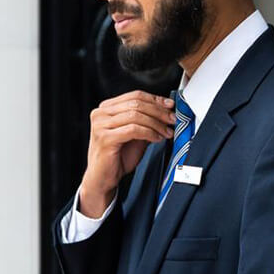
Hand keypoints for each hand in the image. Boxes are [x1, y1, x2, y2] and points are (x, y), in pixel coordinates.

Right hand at [80, 90, 175, 215]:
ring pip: (136, 115)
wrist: (103, 178)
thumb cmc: (117, 156)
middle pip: (136, 103)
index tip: (170, 105)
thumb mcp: (135, 134)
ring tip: (166, 132)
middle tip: (172, 119)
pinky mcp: (105, 138)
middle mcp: (101, 114)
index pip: (134, 95)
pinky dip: (149, 133)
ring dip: (156, 123)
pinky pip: (133, 130)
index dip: (155, 99)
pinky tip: (156, 138)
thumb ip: (146, 121)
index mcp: (106, 108)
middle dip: (159, 111)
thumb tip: (166, 111)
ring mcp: (101, 125)